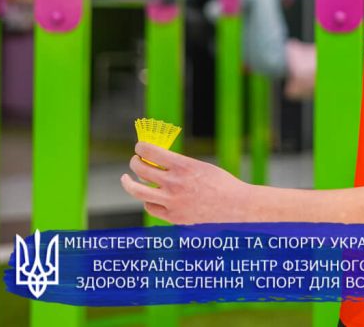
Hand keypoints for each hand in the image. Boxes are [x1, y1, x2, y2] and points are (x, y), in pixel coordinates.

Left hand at [120, 142, 251, 224]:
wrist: (237, 206)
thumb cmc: (221, 183)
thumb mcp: (200, 166)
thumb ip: (179, 164)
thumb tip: (157, 160)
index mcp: (183, 165)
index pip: (150, 151)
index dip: (141, 147)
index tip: (140, 147)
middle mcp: (174, 183)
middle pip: (141, 169)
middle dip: (134, 162)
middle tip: (135, 160)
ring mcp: (173, 202)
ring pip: (138, 191)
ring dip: (129, 182)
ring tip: (127, 179)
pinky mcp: (174, 217)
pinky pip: (151, 208)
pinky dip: (147, 201)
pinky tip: (148, 197)